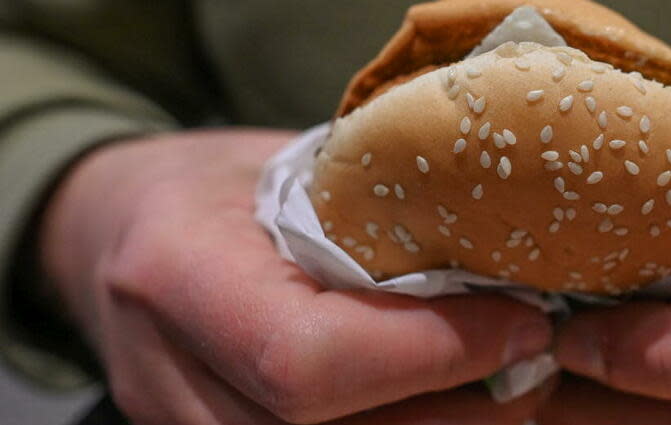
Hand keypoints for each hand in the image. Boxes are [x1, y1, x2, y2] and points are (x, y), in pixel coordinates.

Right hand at [40, 129, 551, 423]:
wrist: (125, 232)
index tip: (523, 321)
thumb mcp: (297, 169)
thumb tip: (515, 251)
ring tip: (509, 380)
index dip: (434, 352)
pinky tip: (455, 399)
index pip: (308, 358)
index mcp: (178, 273)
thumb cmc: (222, 185)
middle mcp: (168, 376)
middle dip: (463, 408)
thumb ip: (383, 221)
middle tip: (538, 357)